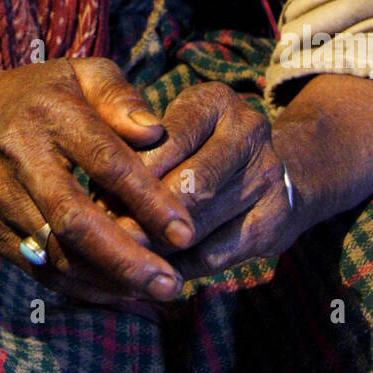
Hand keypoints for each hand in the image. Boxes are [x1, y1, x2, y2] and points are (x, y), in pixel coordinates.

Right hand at [0, 57, 197, 307]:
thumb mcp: (85, 74)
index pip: (103, 160)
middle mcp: (19, 155)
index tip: (184, 231)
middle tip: (171, 283)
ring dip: (107, 279)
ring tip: (153, 291)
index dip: (146, 198)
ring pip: (55, 252)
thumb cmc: (48, 95)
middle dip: (125, 258)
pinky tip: (118, 292)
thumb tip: (155, 133)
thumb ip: (122, 97)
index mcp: (51, 113)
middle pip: (72, 218)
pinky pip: (39, 269)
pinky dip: (80, 286)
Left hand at [95, 82, 300, 279]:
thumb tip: (102, 192)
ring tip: (122, 259)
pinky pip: (218, 253)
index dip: (132, 175)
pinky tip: (154, 271)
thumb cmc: (192, 146)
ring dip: (158, 246)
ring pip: (203, 223)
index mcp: (215, 101)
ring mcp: (267, 175)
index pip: (168, 140)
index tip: (96, 202)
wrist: (263, 169)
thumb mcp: (166, 128)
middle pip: (190, 184)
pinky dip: (180, 267)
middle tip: (106, 239)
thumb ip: (136, 149)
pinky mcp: (276, 219)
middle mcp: (249, 131)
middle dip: (144, 215)